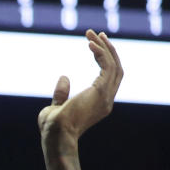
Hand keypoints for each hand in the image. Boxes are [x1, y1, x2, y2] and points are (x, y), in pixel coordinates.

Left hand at [37, 30, 122, 152]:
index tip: (94, 44)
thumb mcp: (55, 107)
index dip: (105, 60)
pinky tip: (90, 44)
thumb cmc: (53, 128)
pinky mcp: (101, 91)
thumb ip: (61, 94)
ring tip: (92, 34)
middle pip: (116, 69)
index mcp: (99, 104)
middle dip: (108, 50)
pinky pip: (107, 66)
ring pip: (114, 65)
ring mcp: (106, 96)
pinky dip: (101, 53)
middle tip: (97, 34)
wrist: (56, 135)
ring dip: (105, 48)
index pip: (109, 78)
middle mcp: (107, 100)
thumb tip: (64, 77)